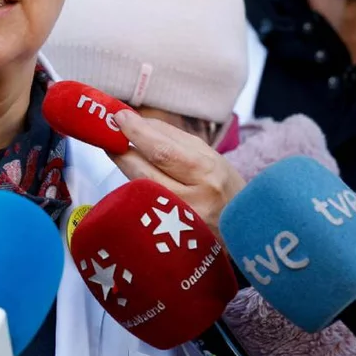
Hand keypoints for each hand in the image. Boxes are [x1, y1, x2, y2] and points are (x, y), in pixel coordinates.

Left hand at [110, 109, 245, 236]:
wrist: (247, 231)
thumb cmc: (226, 189)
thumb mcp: (209, 157)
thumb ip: (173, 139)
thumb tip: (139, 122)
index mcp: (207, 171)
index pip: (163, 150)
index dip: (136, 133)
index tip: (119, 117)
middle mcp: (194, 198)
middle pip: (146, 172)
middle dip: (122, 150)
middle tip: (108, 135)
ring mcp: (181, 221)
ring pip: (141, 190)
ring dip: (125, 167)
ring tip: (116, 151)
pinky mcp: (172, 238)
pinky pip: (144, 207)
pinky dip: (134, 188)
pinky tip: (130, 177)